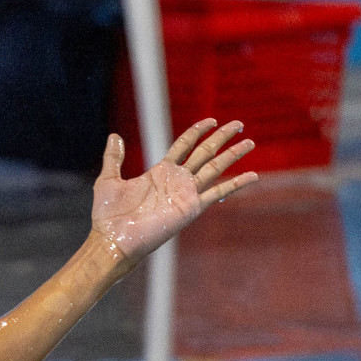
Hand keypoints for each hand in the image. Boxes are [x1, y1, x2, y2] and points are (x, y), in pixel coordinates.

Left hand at [91, 119, 257, 264]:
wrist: (112, 239)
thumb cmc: (108, 215)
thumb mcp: (108, 180)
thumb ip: (114, 158)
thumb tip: (114, 136)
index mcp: (160, 172)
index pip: (184, 146)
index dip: (197, 132)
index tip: (211, 120)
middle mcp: (176, 181)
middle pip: (205, 152)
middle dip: (221, 138)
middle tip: (239, 125)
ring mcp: (186, 193)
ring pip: (215, 168)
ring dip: (233, 155)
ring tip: (250, 143)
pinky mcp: (191, 207)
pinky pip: (218, 192)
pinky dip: (236, 184)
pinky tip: (253, 175)